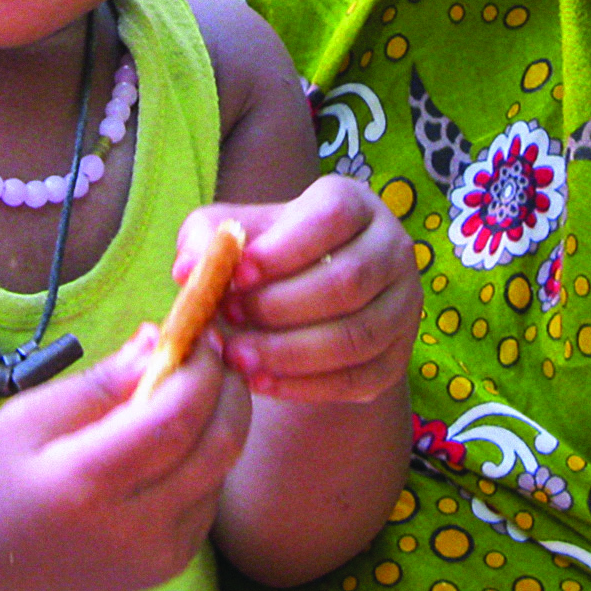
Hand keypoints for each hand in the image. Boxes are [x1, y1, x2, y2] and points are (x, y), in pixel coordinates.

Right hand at [0, 327, 250, 590]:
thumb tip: (155, 341)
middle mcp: (134, 527)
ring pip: (223, 468)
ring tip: (190, 393)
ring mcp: (161, 553)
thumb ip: (98, 384)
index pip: (174, 420)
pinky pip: (212, 495)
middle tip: (213, 356)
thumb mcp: (28, 418)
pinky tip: (176, 443)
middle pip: (219, 445)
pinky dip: (206, 458)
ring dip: (220, 422)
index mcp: (88, 484)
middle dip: (228, 390)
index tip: (198, 337)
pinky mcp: (175, 562)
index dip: (200, 372)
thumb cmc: (5, 481)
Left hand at [182, 176, 420, 404]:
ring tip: (237, 358)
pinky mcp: (398, 357)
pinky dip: (306, 386)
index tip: (237, 275)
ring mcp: (403, 306)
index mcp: (355, 204)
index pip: (332, 218)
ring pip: (358, 335)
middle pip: (347, 281)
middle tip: (228, 320)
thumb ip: (208, 240)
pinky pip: (360, 378)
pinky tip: (261, 383)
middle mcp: (392, 249)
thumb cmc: (267, 255)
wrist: (307, 300)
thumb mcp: (236, 234)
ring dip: (291, 352)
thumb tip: (187, 269)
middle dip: (280, 307)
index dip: (284, 249)